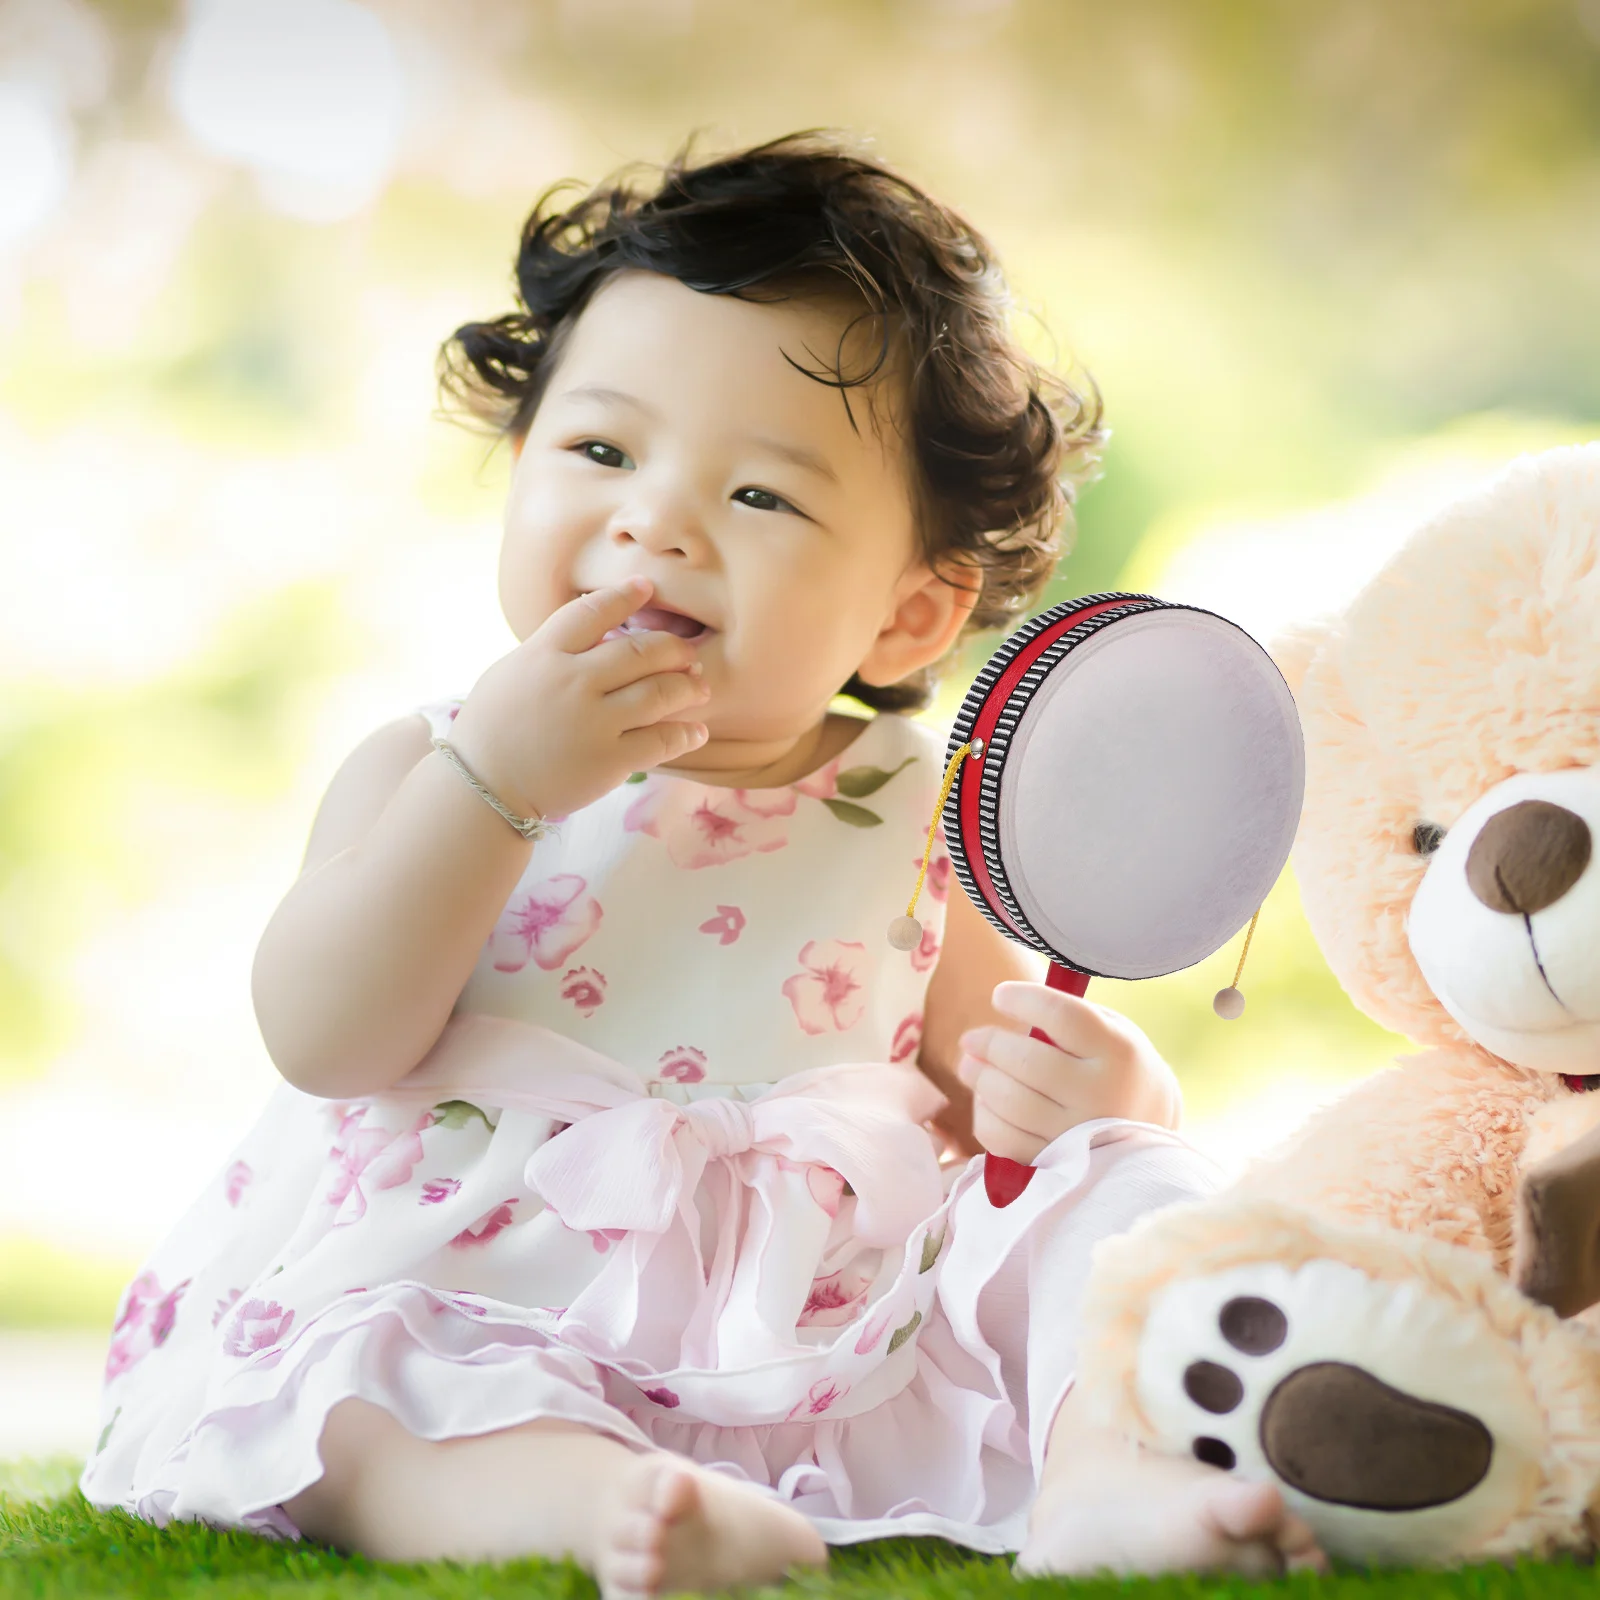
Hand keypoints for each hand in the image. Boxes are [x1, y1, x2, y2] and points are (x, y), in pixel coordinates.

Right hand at [449, 577, 709, 821]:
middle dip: (672, 648)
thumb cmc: (493, 729)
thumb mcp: (513, 674)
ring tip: (699, 687)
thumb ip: (553, 651)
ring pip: (659, 693)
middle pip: (640, 651)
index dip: (625, 596)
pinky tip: (697, 731)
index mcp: (544, 654)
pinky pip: (661, 740)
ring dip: (688, 687)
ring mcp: (593, 722)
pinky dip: (686, 734)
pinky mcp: (609, 760)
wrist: (483, 788)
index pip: (593, 611)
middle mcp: (572, 682)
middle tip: (687, 652)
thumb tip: (598, 633)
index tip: (647, 588)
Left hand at [955, 980, 1181, 1160]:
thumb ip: (1065, 1018)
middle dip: (989, 1045)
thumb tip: (1003, 1005)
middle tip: (971, 1040)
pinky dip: (985, 1117)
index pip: (1062, 1016)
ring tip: (970, 1065)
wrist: (1150, 1130)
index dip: (1024, 1000)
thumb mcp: (1109, 1032)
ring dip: (980, 1080)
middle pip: (1028, 1062)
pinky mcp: (1057, 1163)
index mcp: (1117, 1051)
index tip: (1000, 996)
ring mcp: (1078, 1134)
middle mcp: (1100, 1094)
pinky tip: (985, 1101)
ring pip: (1011, 1103)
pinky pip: (1004, 1139)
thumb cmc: (1114, 1067)